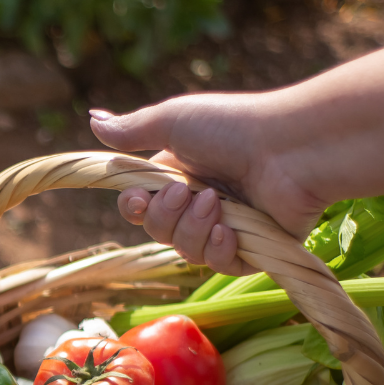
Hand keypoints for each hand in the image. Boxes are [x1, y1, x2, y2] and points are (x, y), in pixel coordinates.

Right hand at [89, 94, 328, 275]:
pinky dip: (218, 250)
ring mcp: (227, 227)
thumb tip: (92, 118)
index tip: (137, 199)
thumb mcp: (174, 121)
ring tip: (217, 203)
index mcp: (180, 174)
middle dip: (165, 217)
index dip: (133, 208)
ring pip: (185, 251)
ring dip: (193, 229)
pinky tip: (229, 232)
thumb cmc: (233, 127)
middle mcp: (201, 202)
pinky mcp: (254, 249)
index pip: (140, 206)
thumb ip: (132, 130)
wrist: (291, 148)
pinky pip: (219, 265)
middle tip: (188, 193)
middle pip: (158, 232)